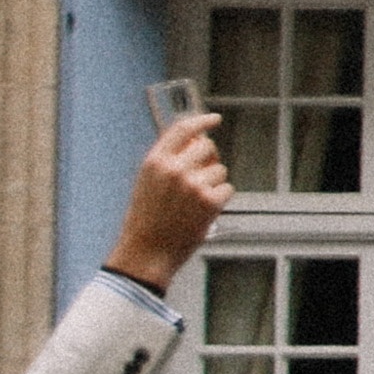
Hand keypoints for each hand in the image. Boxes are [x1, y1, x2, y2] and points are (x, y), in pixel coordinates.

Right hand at [107, 113, 234, 289]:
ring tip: (192, 203)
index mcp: (155, 162)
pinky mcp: (210, 201)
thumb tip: (197, 141)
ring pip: (219, 170)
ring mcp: (194, 184)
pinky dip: (219, 199)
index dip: (202, 121)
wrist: (146, 253)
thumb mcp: (147, 183)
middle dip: (209, 158)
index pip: (183, 129)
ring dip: (213, 183)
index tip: (214, 120)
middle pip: (208, 146)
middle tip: (201, 176)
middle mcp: (175, 169)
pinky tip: (202, 212)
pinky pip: (227, 189)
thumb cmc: (145, 221)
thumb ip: (168, 160)